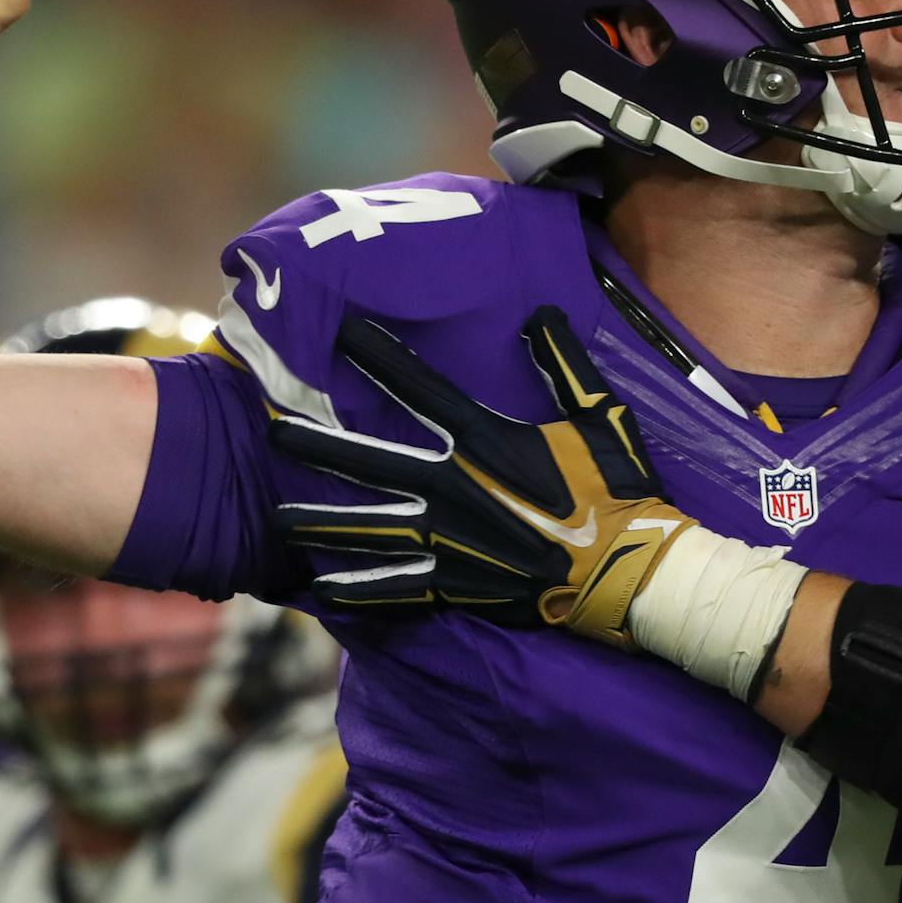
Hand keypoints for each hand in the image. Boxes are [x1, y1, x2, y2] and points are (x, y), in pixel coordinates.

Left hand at [269, 305, 693, 642]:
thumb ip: (565, 364)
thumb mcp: (601, 415)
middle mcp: (457, 487)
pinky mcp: (459, 585)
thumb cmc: (617, 489)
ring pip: (372, 528)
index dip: (381, 357)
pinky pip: (399, 587)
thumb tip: (539, 314)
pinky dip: (361, 589)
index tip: (341, 334)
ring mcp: (452, 540)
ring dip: (324, 522)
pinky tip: (323, 589)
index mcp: (488, 442)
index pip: (422, 389)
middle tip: (273, 433)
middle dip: (320, 446)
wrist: (628, 570)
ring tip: (279, 518)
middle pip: (373, 461)